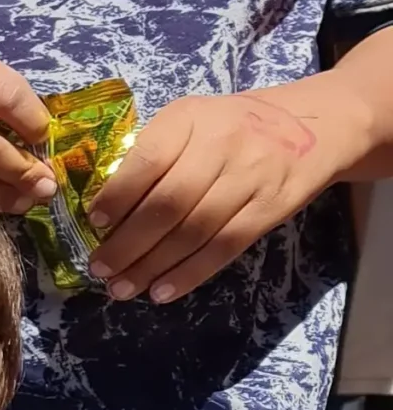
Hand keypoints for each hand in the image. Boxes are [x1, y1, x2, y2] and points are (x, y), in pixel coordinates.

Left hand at [87, 84, 357, 303]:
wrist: (314, 126)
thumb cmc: (231, 127)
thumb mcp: (191, 120)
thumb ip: (152, 153)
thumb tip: (101, 211)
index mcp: (191, 117)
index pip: (149, 158)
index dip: (119, 194)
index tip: (95, 222)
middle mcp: (223, 143)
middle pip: (169, 203)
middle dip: (128, 244)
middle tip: (100, 269)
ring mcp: (251, 176)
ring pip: (194, 231)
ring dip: (152, 266)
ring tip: (122, 288)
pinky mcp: (271, 207)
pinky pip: (225, 247)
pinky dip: (190, 274)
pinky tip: (162, 291)